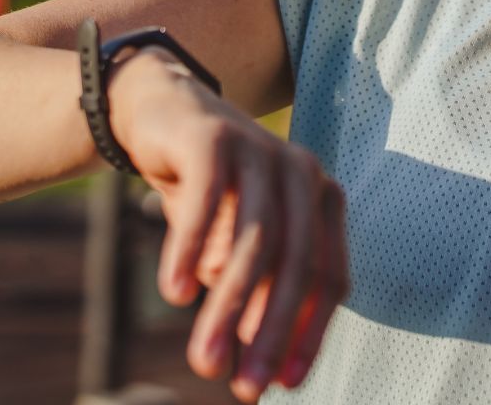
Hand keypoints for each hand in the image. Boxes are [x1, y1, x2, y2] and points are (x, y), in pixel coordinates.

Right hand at [111, 48, 348, 400]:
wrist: (160, 114)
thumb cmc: (209, 193)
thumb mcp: (236, 248)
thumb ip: (255, 297)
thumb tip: (258, 376)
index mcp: (320, 201)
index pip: (330, 278)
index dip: (309, 333)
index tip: (285, 385)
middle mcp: (302, 173)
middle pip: (296, 265)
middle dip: (271, 333)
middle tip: (245, 391)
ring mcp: (262, 150)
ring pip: (253, 242)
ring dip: (228, 308)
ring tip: (203, 360)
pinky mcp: (215, 138)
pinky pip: (207, 202)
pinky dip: (190, 250)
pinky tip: (175, 294)